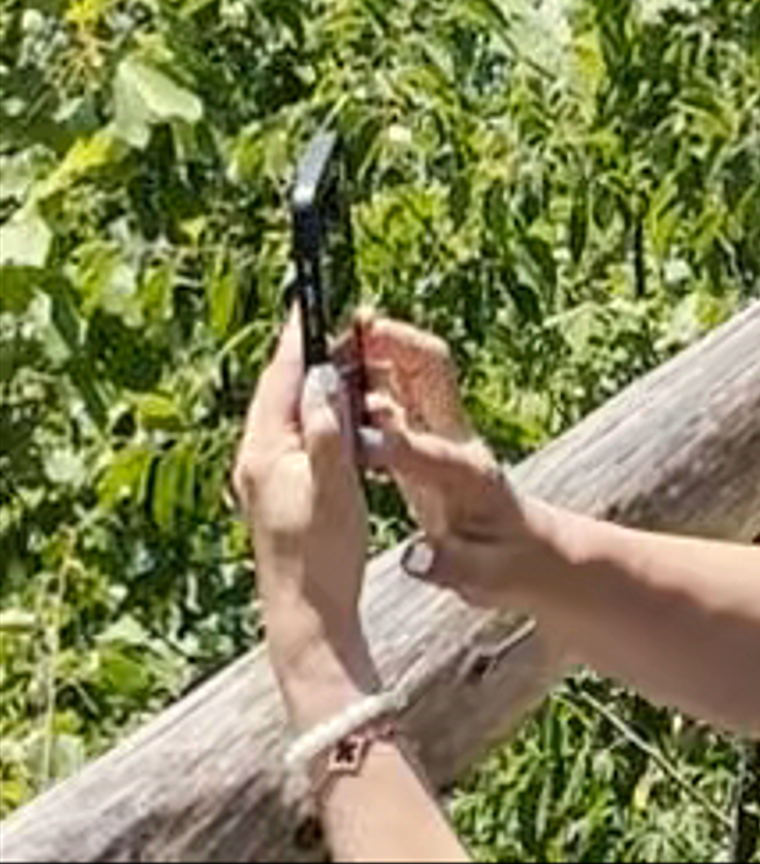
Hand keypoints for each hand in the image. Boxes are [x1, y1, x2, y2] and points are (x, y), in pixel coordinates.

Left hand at [233, 320, 375, 691]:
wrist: (308, 620)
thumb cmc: (322, 556)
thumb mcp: (334, 485)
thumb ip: (327, 426)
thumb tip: (321, 374)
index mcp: (262, 452)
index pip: (280, 377)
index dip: (300, 336)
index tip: (315, 297)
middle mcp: (255, 460)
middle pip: (279, 389)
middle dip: (308, 353)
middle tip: (338, 318)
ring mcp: (264, 478)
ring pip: (287, 412)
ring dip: (313, 383)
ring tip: (345, 354)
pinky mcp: (278, 493)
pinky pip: (294, 434)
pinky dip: (315, 412)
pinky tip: (340, 412)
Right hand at [354, 318, 541, 607]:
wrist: (537, 553)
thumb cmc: (513, 566)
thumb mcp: (485, 577)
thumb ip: (449, 564)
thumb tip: (413, 557)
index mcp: (470, 475)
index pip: (429, 450)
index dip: (391, 445)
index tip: (354, 440)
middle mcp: (459, 441)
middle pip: (432, 372)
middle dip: (395, 345)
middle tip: (351, 333)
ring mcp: (447, 436)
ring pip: (415, 375)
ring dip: (381, 354)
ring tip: (336, 346)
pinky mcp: (432, 444)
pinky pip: (402, 400)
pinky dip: (373, 384)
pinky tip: (341, 387)